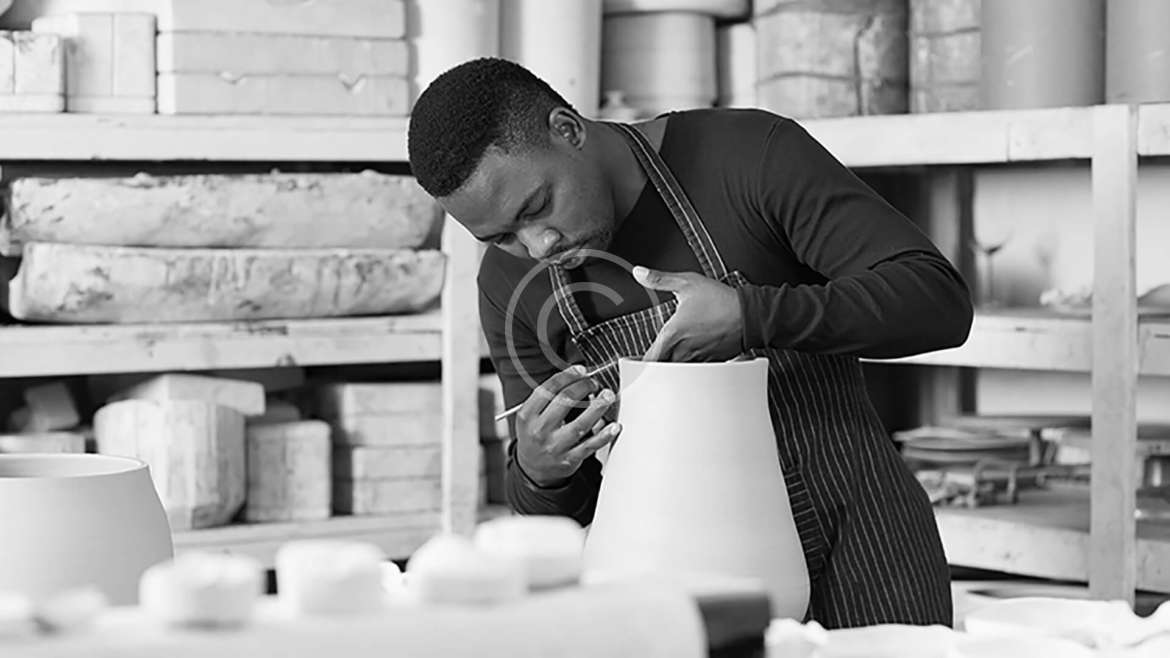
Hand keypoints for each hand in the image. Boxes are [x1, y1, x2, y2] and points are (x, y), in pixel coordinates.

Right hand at [514, 366, 621, 486]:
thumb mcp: (530, 416)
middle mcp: (540, 430)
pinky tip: (613, 426)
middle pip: (565, 401)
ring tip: (607, 396)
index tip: (581, 370)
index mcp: (528, 415)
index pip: (548, 389)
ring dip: (598, 407)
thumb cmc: (534, 435)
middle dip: (584, 386)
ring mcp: (555, 446)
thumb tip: (577, 377)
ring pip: (581, 424)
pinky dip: (604, 435)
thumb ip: (547, 398)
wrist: (532, 468)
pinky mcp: (569, 459)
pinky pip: (590, 445)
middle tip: (594, 383)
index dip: (567, 376)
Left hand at [633, 266, 743, 361]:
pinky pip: (694, 369)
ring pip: (677, 370)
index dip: (638, 363)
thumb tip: (639, 273)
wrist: (749, 315)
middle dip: (655, 364)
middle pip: (661, 368)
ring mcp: (698, 358)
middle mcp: (683, 350)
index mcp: (673, 334)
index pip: (649, 358)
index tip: (633, 362)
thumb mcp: (687, 283)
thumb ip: (659, 279)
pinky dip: (688, 365)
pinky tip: (689, 355)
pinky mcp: (710, 362)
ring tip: (668, 358)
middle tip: (649, 360)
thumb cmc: (721, 301)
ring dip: (671, 365)